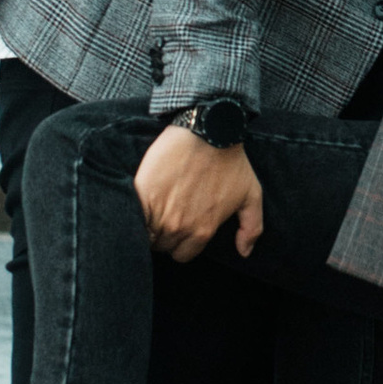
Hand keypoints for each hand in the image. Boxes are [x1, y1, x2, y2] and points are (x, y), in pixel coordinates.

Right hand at [133, 127, 263, 263]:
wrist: (208, 129)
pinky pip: (131, 217)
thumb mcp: (251, 194)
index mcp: (202, 231)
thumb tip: (244, 253)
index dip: (180, 242)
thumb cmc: (231, 160)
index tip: (179, 225)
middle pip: (161, 246)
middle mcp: (179, 227)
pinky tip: (139, 203)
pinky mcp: (141, 194)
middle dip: (163, 234)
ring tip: (151, 208)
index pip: (182, 254)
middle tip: (166, 213)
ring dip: (146, 225)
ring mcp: (158, 213)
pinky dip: (132, 213)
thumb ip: (251, 227)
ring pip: (144, 235)